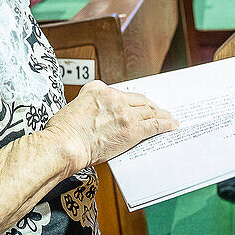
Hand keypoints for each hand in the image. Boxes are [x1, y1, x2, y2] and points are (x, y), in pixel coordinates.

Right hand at [43, 81, 176, 171]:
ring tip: (169, 118)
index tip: (138, 105)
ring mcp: (124, 113)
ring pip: (149, 111)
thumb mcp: (73, 107)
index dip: (133, 101)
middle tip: (158, 110)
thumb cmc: (63, 133)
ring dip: (161, 115)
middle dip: (150, 106)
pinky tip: (171, 126)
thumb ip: (90, 108)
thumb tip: (99, 119)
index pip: (122, 94)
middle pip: (139, 101)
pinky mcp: (132, 129)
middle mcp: (112, 97)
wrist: (64, 145)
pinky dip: (165, 124)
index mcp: (97, 89)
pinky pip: (154, 125)